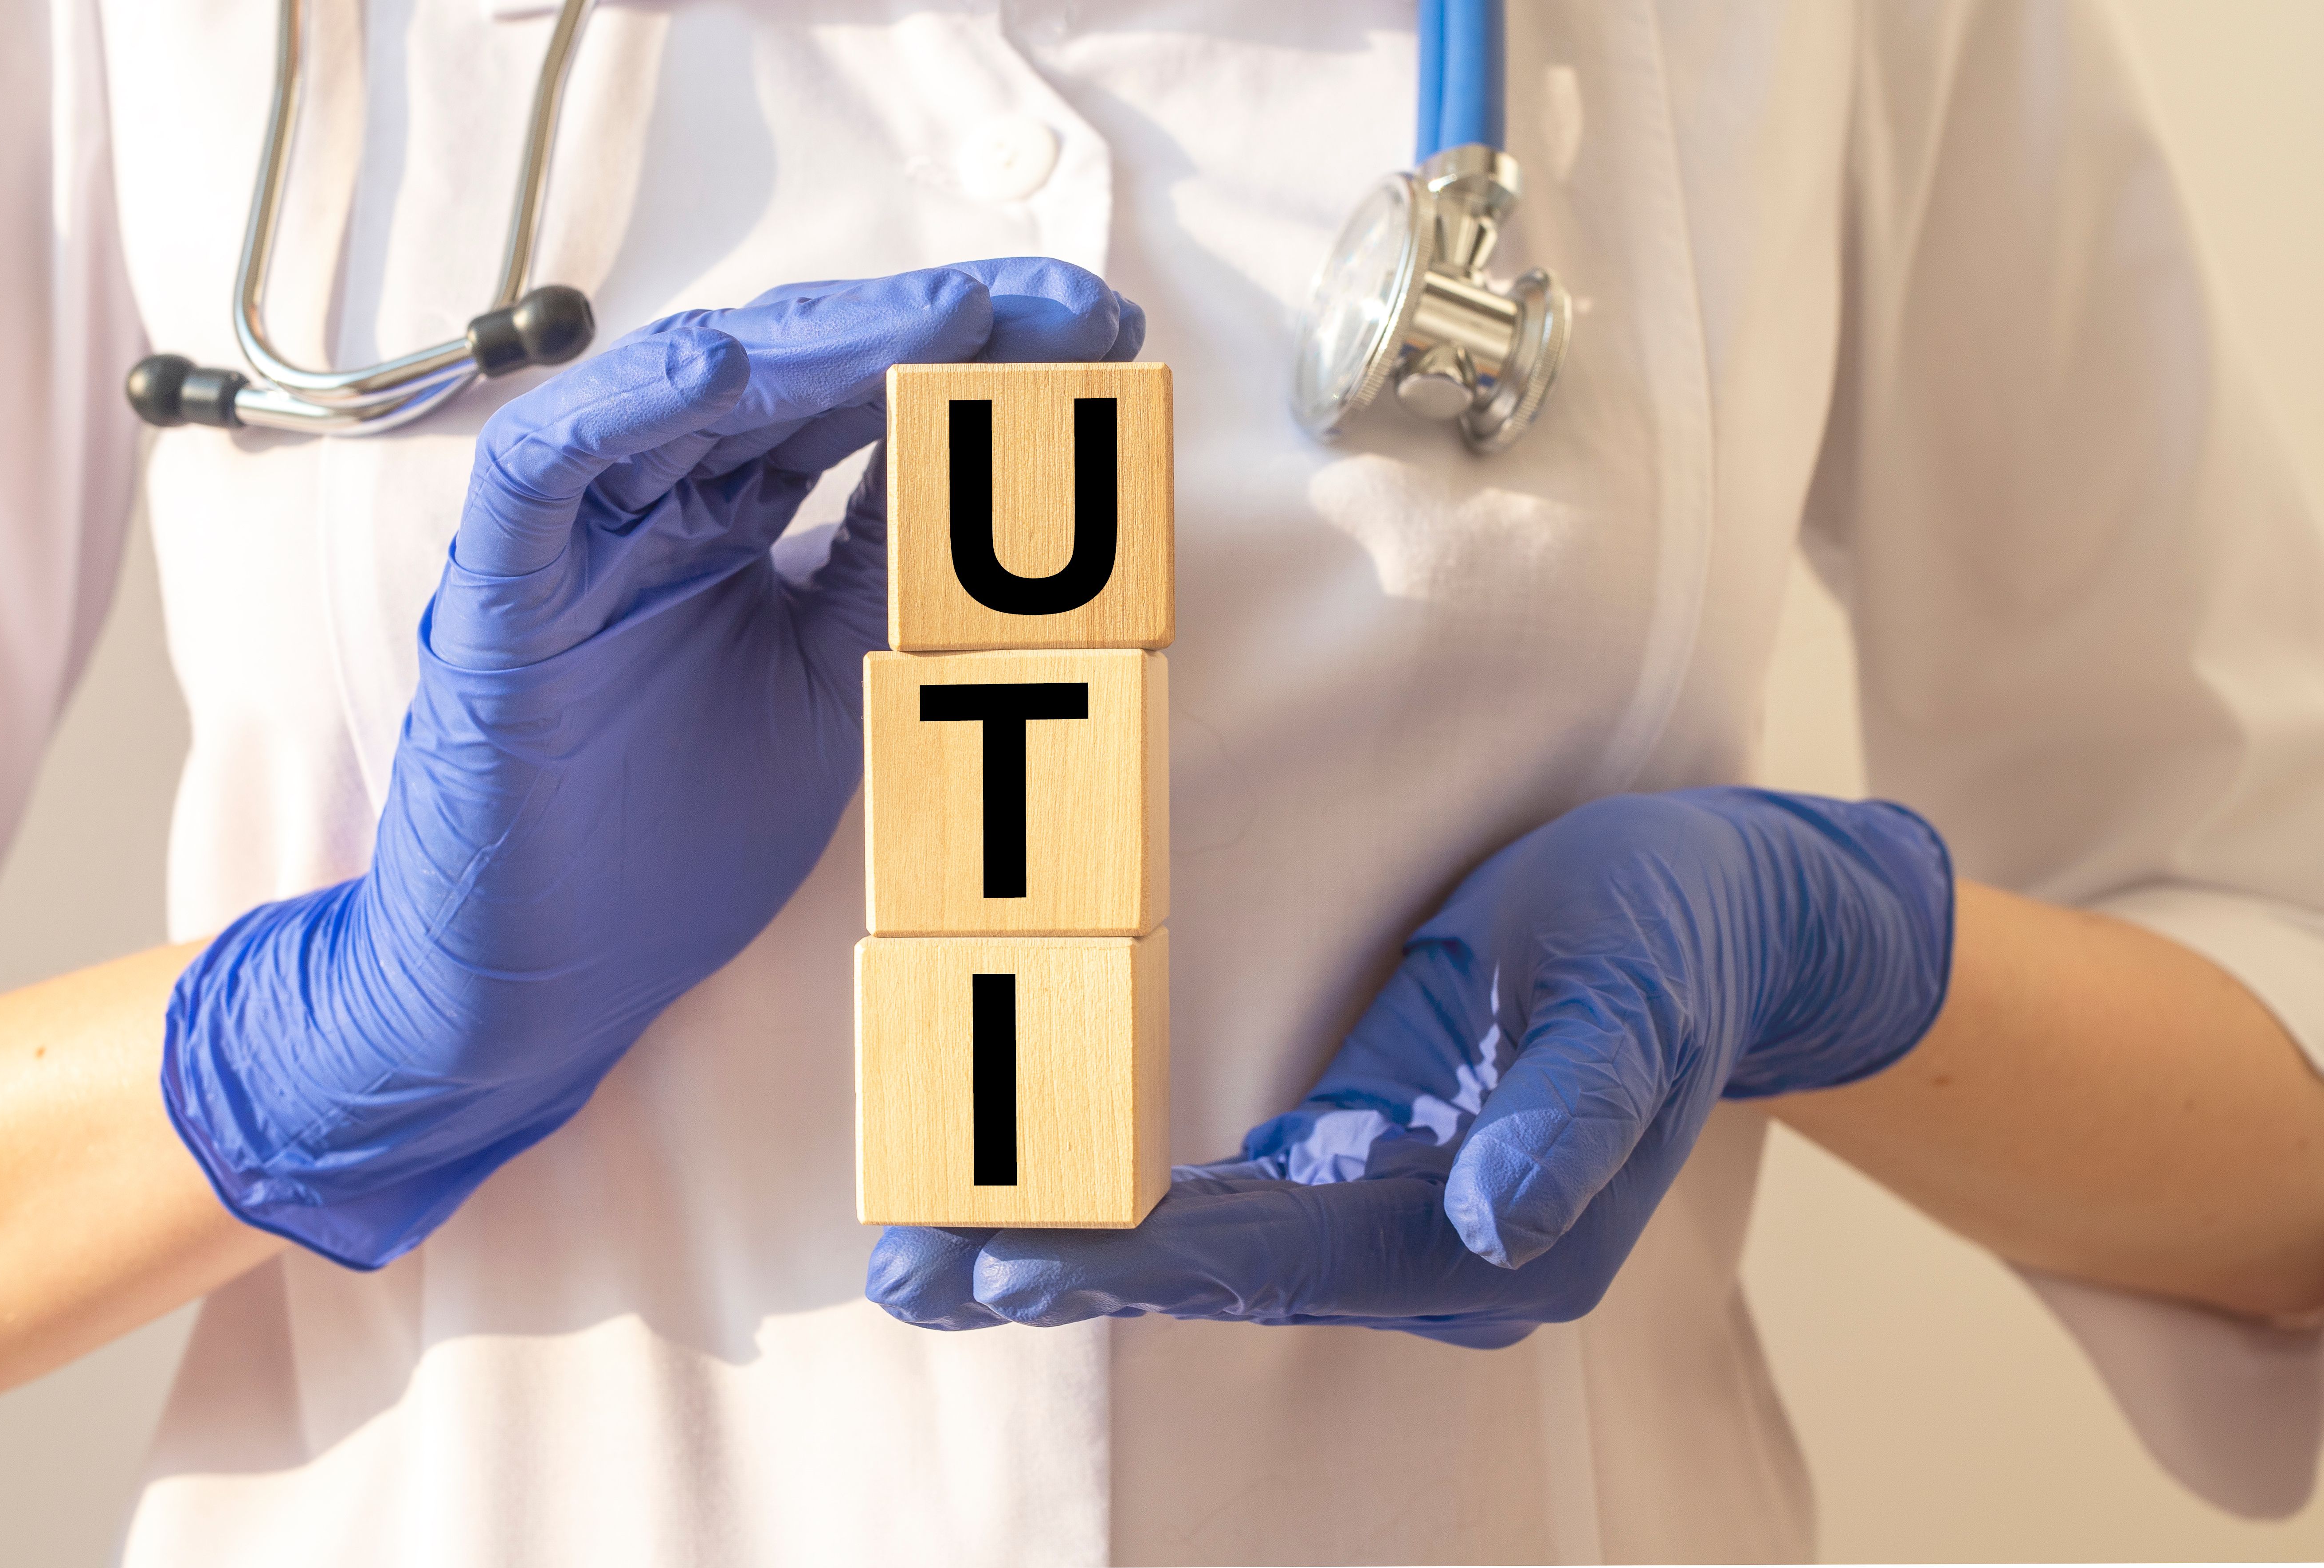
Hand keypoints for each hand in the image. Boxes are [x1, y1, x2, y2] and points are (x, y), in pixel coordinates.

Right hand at [163, 261, 1145, 1267]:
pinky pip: (545, 464)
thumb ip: (891, 568)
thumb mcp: (832, 682)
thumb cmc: (675, 844)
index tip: (1101, 337)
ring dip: (819, 342)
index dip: (973, 360)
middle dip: (930, 326)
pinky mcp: (499, 589)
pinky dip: (628, 406)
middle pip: (790, 367)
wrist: (548, 980)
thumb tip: (997, 459)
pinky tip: (726, 369)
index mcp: (730, 521)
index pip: (856, 400)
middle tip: (1067, 306)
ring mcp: (575, 538)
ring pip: (685, 390)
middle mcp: (653, 504)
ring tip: (948, 315)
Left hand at [868, 788, 1951, 1344]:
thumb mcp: (1630, 997)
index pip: (1277, 1249)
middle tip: (908, 1272)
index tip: (1006, 1254)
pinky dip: (1123, 1220)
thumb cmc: (1664, 937)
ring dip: (1067, 1255)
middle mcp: (1435, 1252)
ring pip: (1210, 1254)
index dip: (1134, 1254)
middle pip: (1219, 1272)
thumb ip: (1571, 1120)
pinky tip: (1029, 1217)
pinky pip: (1231, 1212)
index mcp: (1497, 1233)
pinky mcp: (1372, 1167)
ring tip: (924, 1258)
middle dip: (1057, 1272)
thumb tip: (1498, 1229)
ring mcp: (1400, 1218)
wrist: (1723, 925)